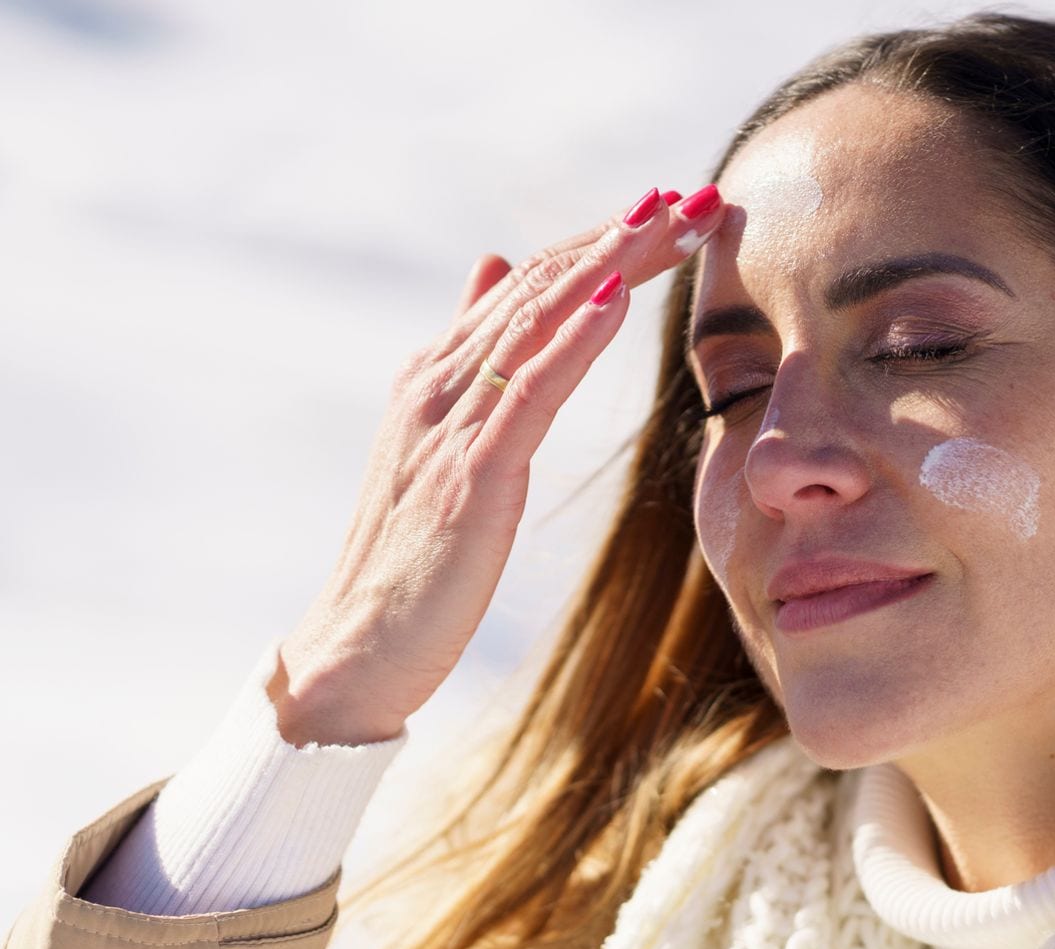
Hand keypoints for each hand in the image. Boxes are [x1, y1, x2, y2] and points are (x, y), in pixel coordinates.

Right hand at [272, 184, 723, 745]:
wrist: (356, 647)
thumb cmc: (409, 556)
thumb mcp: (442, 439)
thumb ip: (471, 353)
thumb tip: (494, 265)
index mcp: (436, 374)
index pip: (534, 284)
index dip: (605, 241)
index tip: (673, 208)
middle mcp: (439, 383)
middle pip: (545, 286)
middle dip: (627, 236)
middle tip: (698, 194)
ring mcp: (450, 425)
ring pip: (540, 321)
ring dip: (615, 262)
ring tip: (675, 218)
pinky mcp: (471, 474)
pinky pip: (530, 390)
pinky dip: (575, 336)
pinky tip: (621, 296)